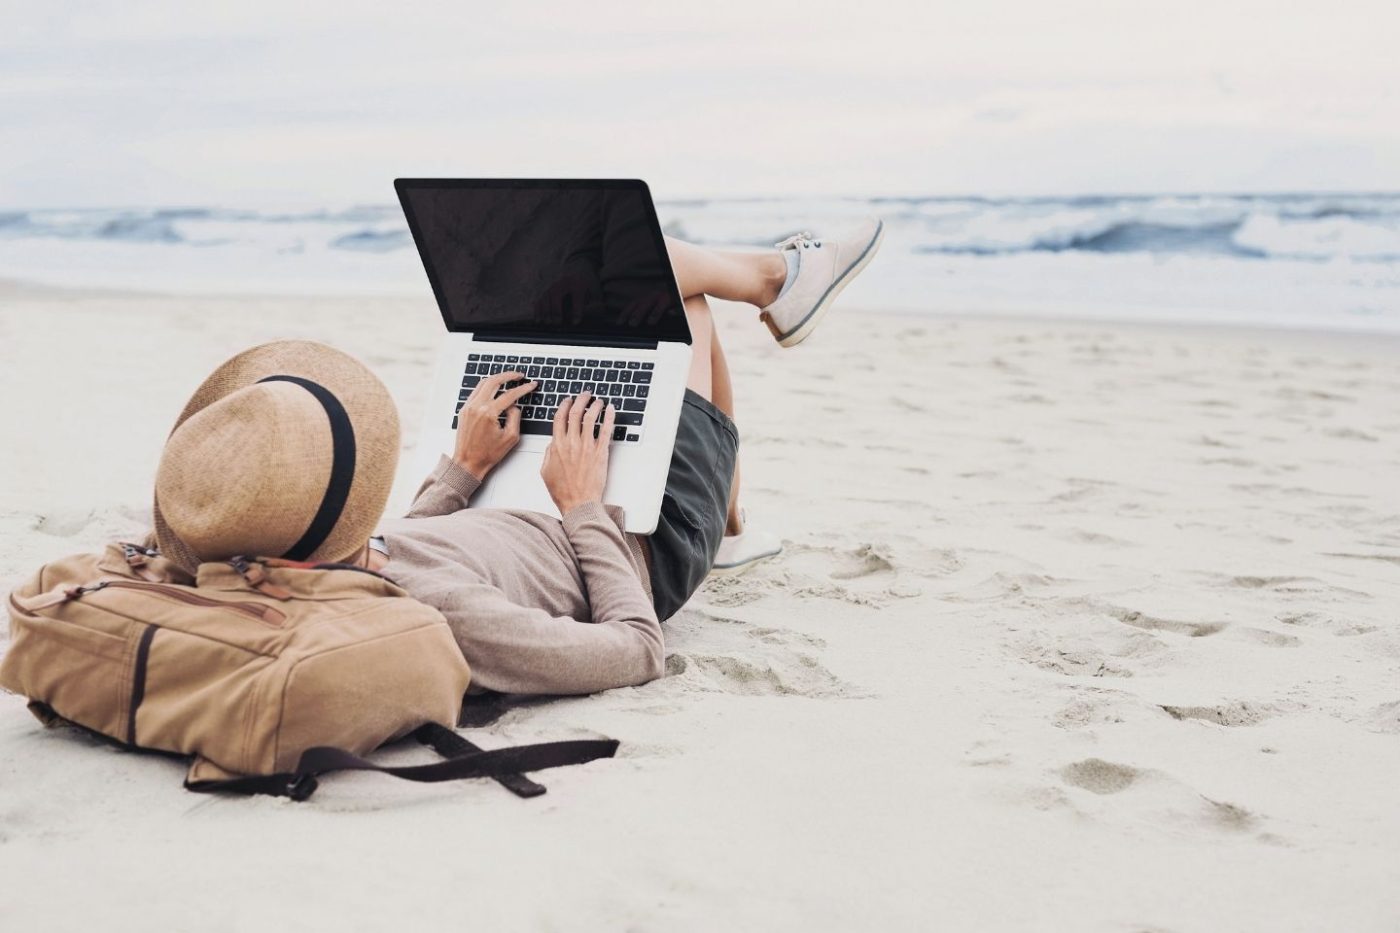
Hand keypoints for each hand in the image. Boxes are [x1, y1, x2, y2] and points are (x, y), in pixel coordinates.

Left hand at [453, 371, 536, 478]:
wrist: (468, 462)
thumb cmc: (487, 454)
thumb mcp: (510, 438)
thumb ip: (515, 417)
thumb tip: (514, 405)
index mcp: (488, 413)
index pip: (510, 394)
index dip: (523, 388)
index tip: (531, 385)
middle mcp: (477, 407)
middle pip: (494, 381)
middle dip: (509, 375)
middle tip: (519, 375)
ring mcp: (468, 407)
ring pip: (483, 383)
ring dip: (497, 378)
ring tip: (507, 378)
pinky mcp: (464, 410)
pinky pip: (476, 391)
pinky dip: (486, 386)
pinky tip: (494, 388)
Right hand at [540, 391, 616, 514]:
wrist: (578, 503)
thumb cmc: (563, 491)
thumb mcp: (545, 471)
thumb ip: (548, 454)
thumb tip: (552, 443)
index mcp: (556, 446)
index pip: (559, 418)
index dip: (564, 405)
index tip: (568, 400)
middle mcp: (571, 443)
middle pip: (575, 413)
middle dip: (580, 400)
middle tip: (585, 395)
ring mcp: (586, 447)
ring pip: (591, 418)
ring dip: (595, 405)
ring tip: (598, 400)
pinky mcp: (600, 453)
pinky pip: (606, 430)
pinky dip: (609, 417)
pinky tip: (611, 410)